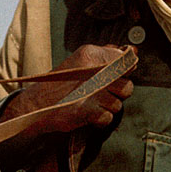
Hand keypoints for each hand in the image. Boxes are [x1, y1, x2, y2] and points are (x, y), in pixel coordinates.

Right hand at [0, 44, 134, 139]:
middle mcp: (96, 73)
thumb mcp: (83, 58)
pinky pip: (107, 117)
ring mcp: (94, 95)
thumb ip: (107, 54)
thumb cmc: (61, 83)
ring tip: (90, 103)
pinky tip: (87, 112)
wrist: (38, 104)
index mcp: (92, 55)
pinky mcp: (89, 113)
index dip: (123, 72)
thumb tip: (131, 53)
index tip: (114, 76)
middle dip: (117, 92)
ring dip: (107, 106)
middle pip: (127, 86)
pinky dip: (99, 118)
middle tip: (101, 92)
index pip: (126, 62)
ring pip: (118, 104)